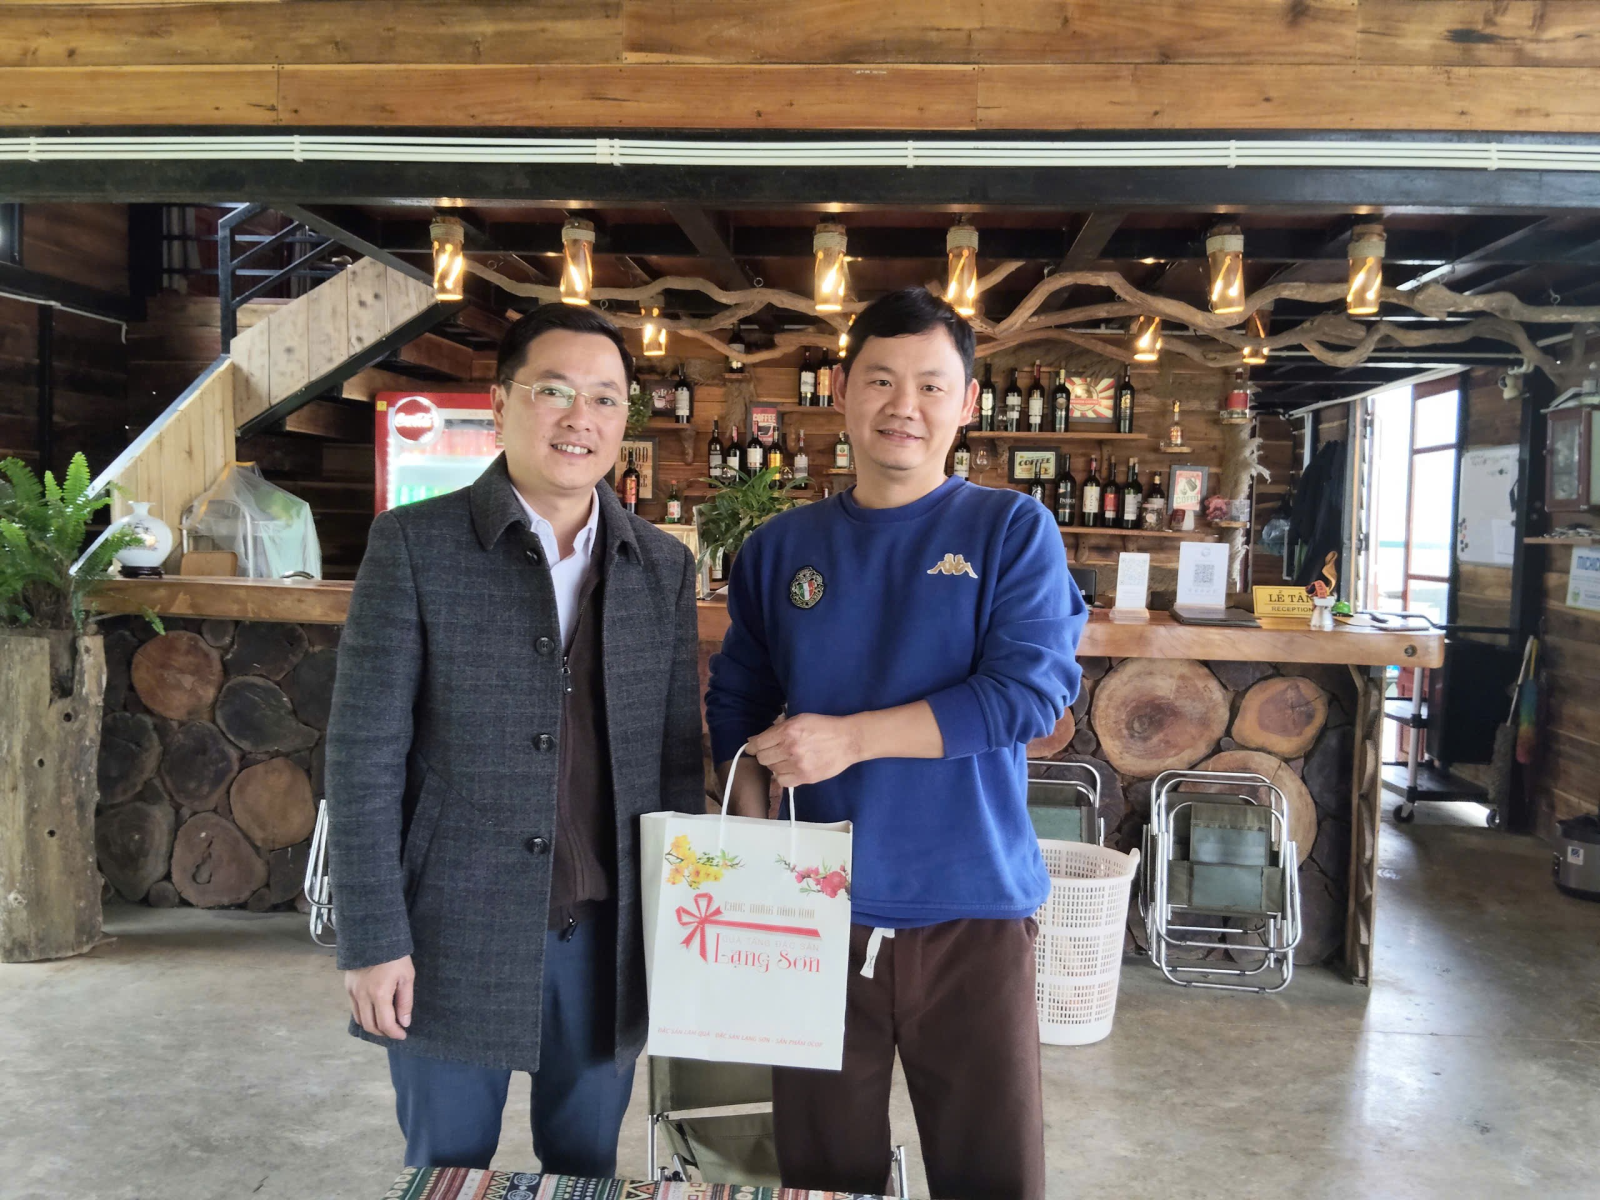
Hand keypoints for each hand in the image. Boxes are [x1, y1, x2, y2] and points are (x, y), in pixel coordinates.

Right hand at [346, 955, 414, 1039]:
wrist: (374, 937)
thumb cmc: (395, 956)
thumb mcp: (407, 977)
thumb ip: (405, 1002)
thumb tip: (404, 1022)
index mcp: (379, 994)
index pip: (385, 1024)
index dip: (394, 1033)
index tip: (403, 1035)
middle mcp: (362, 996)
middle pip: (370, 1026)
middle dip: (384, 1033)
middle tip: (395, 1031)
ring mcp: (353, 992)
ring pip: (360, 1020)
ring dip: (372, 1026)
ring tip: (385, 1025)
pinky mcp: (348, 987)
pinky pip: (354, 1009)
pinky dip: (364, 1016)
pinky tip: (374, 1013)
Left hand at [747, 713, 862, 787]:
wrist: (848, 740)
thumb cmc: (824, 727)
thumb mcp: (799, 719)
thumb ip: (777, 729)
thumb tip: (754, 740)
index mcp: (788, 731)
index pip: (758, 743)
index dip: (752, 747)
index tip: (752, 748)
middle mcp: (790, 748)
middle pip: (762, 758)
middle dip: (765, 754)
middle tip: (775, 752)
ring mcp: (798, 764)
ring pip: (772, 770)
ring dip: (776, 765)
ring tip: (788, 759)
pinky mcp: (805, 778)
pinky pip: (783, 782)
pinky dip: (783, 777)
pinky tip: (791, 769)